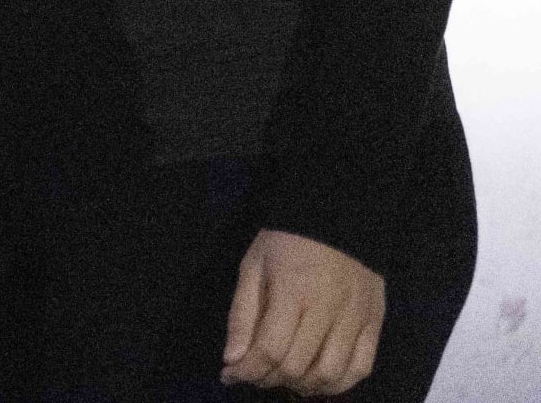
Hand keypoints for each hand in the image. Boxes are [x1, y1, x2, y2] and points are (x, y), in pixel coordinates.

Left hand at [224, 228, 383, 393]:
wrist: (338, 217)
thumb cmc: (286, 241)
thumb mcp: (252, 266)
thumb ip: (242, 314)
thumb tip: (232, 358)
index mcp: (291, 292)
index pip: (270, 349)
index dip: (247, 370)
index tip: (230, 375)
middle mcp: (326, 311)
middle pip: (297, 366)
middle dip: (268, 379)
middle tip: (254, 375)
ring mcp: (355, 319)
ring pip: (330, 374)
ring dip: (302, 386)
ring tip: (283, 379)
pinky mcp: (374, 323)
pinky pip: (360, 367)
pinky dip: (338, 383)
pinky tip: (318, 381)